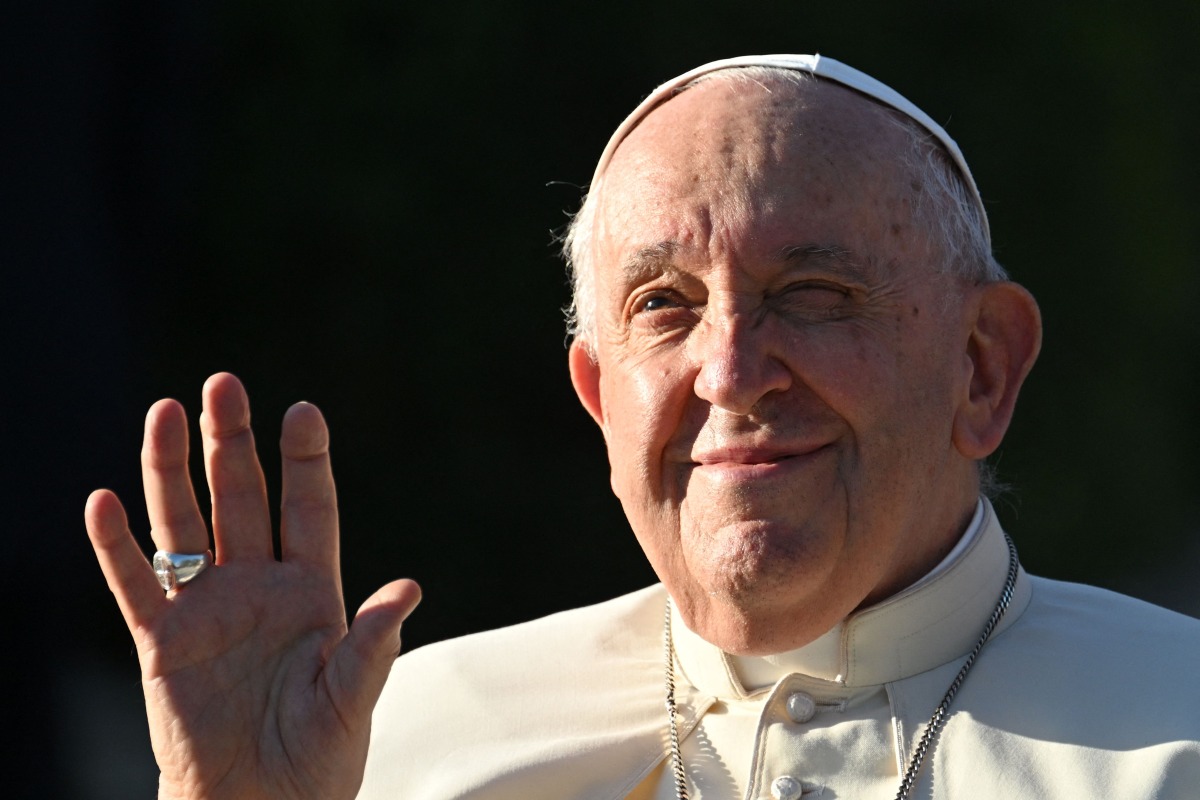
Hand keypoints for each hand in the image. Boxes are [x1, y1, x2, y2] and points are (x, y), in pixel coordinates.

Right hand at [85, 373, 420, 799]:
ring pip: (184, 526)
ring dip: (171, 471)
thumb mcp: (352, 698)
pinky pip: (135, 585)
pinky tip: (104, 502)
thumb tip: (409, 589)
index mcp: (312, 591)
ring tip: (165, 410)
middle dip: (231, 443)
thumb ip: (372, 644)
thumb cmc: (317, 757)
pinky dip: (117, 547)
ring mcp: (207, 609)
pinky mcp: (162, 642)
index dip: (305, 462)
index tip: (303, 411)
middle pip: (241, 499)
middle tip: (224, 384)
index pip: (310, 509)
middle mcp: (257, 587)